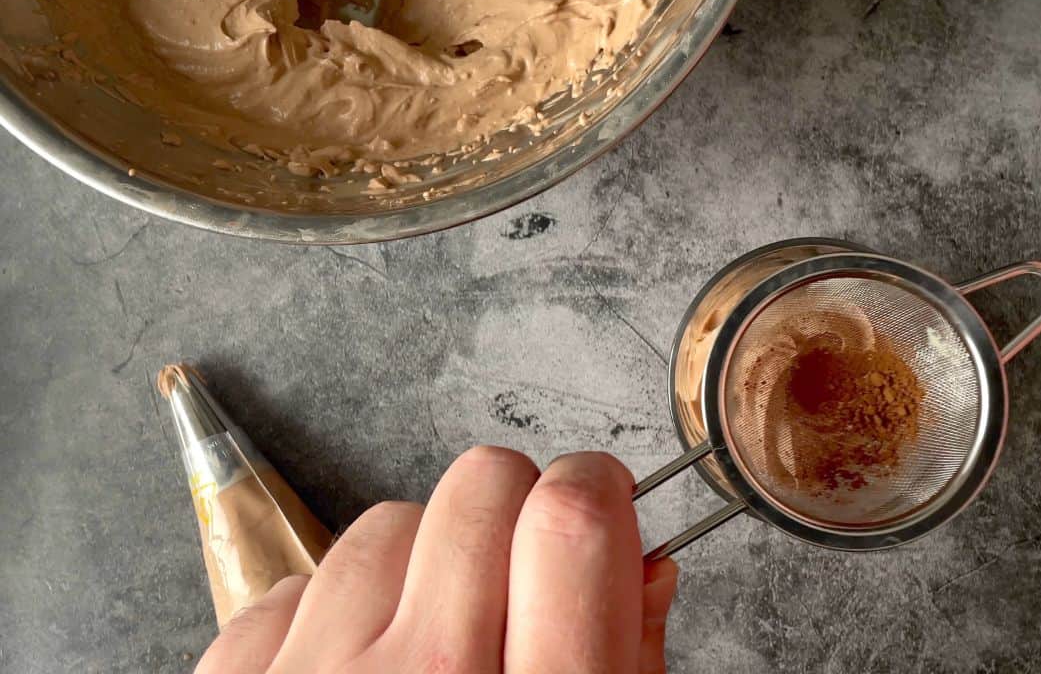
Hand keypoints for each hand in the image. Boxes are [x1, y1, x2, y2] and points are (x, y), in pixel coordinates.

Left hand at [195, 448, 678, 672]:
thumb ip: (630, 660)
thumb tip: (641, 561)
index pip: (571, 520)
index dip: (599, 488)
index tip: (601, 504)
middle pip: (483, 483)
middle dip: (519, 507)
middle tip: (521, 574)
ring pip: (392, 517)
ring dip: (427, 557)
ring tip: (432, 638)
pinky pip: (302, 574)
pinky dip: (340, 605)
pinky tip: (360, 666)